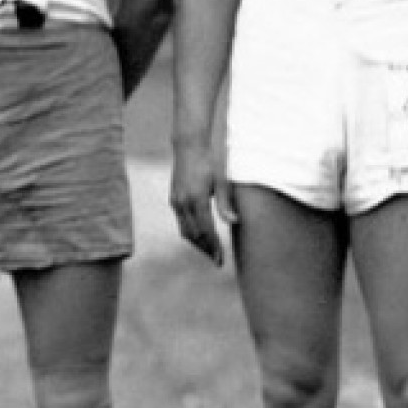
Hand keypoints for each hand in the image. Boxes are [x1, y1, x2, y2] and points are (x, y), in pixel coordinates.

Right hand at [170, 139, 236, 265]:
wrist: (189, 146)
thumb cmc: (209, 161)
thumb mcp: (221, 180)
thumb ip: (225, 203)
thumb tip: (234, 222)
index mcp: (197, 199)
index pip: (206, 231)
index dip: (214, 247)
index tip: (221, 259)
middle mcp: (183, 203)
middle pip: (194, 235)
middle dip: (206, 250)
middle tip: (217, 260)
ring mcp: (176, 201)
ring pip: (185, 231)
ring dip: (197, 243)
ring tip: (210, 251)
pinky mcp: (174, 199)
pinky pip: (181, 222)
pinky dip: (190, 233)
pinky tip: (199, 235)